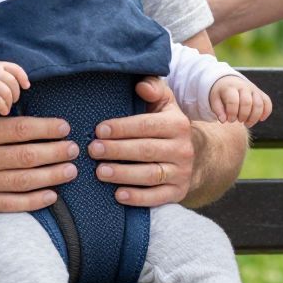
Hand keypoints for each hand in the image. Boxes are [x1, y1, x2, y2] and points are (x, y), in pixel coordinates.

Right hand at [0, 60, 30, 114]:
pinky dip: (4, 108)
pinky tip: (3, 111)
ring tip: (7, 106)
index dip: (23, 77)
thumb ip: (5, 74)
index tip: (26, 86)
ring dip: (10, 102)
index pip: (15, 68)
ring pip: (7, 93)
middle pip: (12, 83)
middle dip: (16, 94)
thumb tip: (25, 84)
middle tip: (13, 100)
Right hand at [0, 115, 77, 215]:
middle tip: (74, 149)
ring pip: (23, 180)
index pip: (20, 129)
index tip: (64, 127)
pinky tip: (51, 195)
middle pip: (28, 155)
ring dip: (52, 176)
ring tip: (70, 170)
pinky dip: (34, 200)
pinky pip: (11, 204)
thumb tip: (23, 113)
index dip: (46, 128)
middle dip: (56, 152)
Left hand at [88, 77, 193, 206]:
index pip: (147, 125)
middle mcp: (183, 149)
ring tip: (100, 172)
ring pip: (150, 175)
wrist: (189, 155)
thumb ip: (153, 89)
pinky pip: (157, 197)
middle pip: (146, 150)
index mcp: (177, 124)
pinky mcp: (178, 192)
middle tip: (93, 150)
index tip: (99, 130)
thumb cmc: (164, 125)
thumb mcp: (163, 103)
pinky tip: (118, 195)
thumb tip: (141, 84)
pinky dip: (138, 198)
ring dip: (123, 174)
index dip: (122, 128)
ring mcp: (182, 172)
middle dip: (117, 150)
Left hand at [209, 74, 271, 125]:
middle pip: (247, 102)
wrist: (229, 80)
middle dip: (243, 116)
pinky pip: (267, 102)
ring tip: (247, 124)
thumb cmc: (221, 93)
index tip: (229, 120)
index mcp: (230, 87)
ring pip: (259, 103)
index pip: (233, 101)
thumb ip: (218, 110)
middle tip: (239, 121)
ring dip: (254, 117)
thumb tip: (223, 120)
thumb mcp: (214, 99)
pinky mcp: (260, 93)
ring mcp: (253, 89)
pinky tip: (261, 119)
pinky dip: (266, 112)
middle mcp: (243, 87)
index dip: (232, 114)